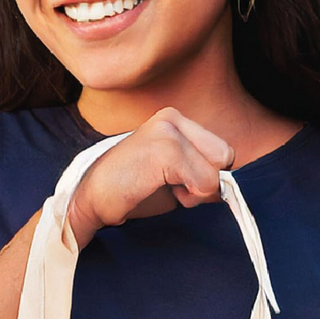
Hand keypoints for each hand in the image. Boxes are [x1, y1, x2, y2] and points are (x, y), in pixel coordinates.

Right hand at [67, 107, 234, 248]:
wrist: (90, 200)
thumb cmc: (130, 192)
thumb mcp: (172, 179)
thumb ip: (200, 174)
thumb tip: (229, 186)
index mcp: (174, 120)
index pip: (221, 151)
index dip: (207, 176)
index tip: (176, 185)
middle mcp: (173, 118)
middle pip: (225, 156)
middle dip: (205, 182)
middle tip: (170, 188)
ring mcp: (169, 131)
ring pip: (215, 172)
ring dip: (194, 193)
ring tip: (160, 188)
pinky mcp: (165, 150)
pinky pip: (204, 182)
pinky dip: (187, 197)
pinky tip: (156, 189)